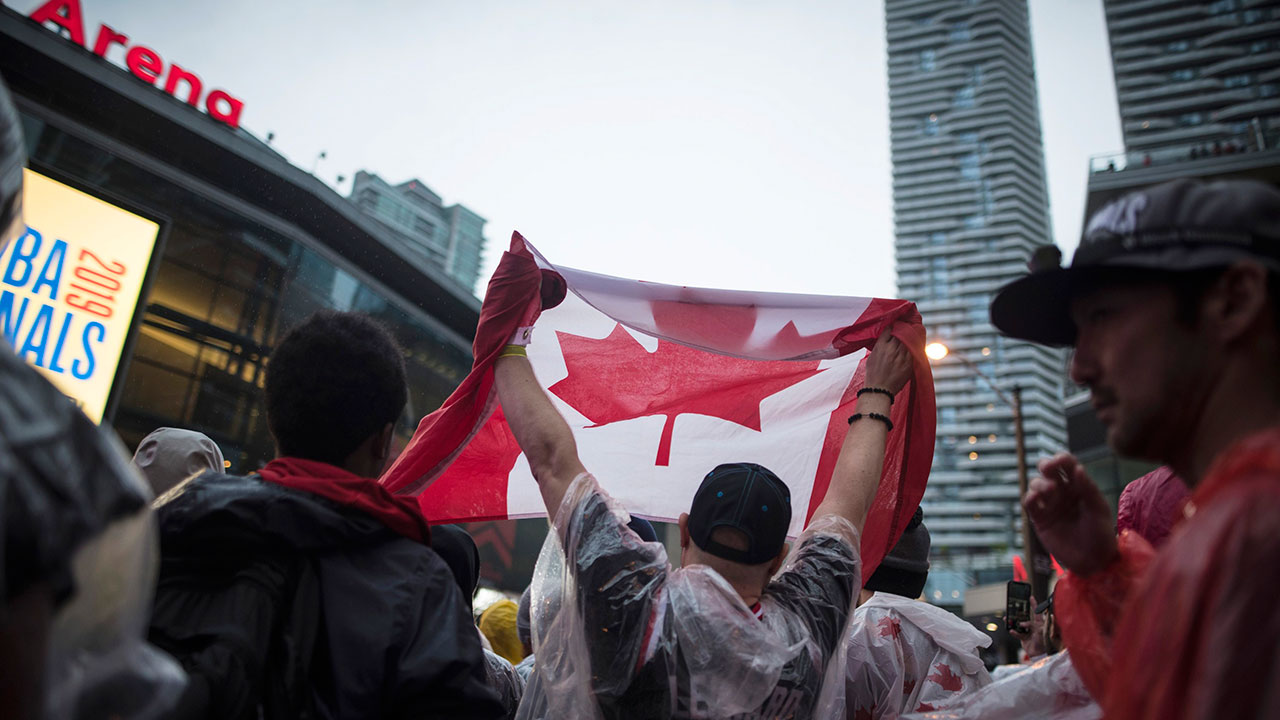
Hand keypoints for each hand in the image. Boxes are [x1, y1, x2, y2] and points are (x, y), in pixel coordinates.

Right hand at [863, 327, 912, 393]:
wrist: (879, 390)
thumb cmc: (873, 375)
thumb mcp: (871, 357)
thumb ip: (879, 346)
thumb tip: (885, 339)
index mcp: (881, 346)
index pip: (888, 330)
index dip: (892, 326)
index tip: (894, 326)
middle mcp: (891, 349)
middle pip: (899, 333)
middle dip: (901, 331)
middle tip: (903, 330)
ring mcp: (901, 356)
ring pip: (907, 341)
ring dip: (908, 338)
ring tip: (908, 337)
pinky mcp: (908, 363)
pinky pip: (913, 351)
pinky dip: (912, 348)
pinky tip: (912, 347)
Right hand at [1007, 597, 1046, 658]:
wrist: (1040, 655)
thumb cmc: (1044, 643)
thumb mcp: (1041, 632)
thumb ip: (1032, 626)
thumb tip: (1022, 623)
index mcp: (1040, 623)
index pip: (1037, 612)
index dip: (1034, 604)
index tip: (1031, 597)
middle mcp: (1033, 626)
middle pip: (1025, 617)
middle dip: (1018, 613)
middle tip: (1013, 609)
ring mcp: (1028, 632)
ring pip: (1019, 624)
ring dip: (1013, 622)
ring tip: (1007, 619)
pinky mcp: (1024, 638)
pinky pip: (1017, 634)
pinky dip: (1014, 632)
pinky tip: (1011, 631)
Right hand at [1024, 453, 1117, 576]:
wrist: (1093, 561)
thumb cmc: (1101, 534)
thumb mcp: (1099, 510)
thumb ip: (1088, 489)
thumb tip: (1078, 468)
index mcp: (1079, 486)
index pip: (1067, 464)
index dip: (1061, 459)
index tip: (1059, 461)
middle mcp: (1062, 492)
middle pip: (1048, 470)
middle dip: (1045, 465)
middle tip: (1047, 469)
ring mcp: (1050, 505)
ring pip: (1036, 484)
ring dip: (1039, 483)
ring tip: (1049, 490)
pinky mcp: (1040, 519)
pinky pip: (1029, 504)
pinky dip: (1029, 498)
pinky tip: (1035, 499)